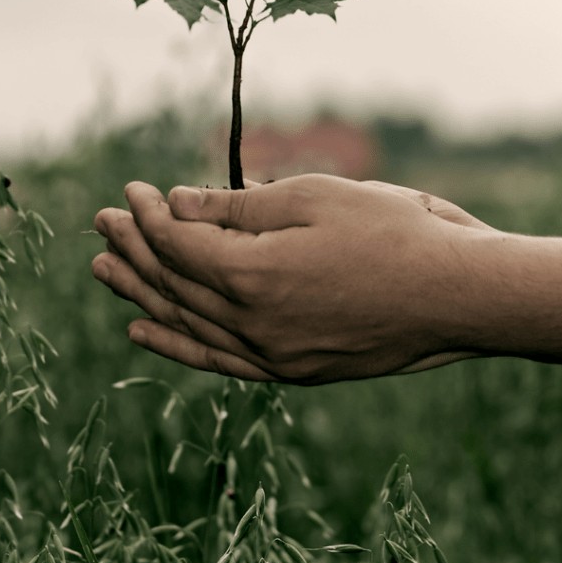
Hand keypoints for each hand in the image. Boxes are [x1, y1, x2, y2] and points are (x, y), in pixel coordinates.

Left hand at [92, 175, 496, 383]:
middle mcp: (253, 324)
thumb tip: (177, 203)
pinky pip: (218, 360)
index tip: (136, 191)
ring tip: (104, 271)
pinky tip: (143, 330)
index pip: (178, 244)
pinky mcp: (294, 371)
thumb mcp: (318, 198)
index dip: (150, 215)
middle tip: (102, 223)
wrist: (459, 296)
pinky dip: (177, 344)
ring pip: (187, 322)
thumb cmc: (399, 232)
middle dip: (134, 249)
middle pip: (173, 284)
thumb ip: (240, 205)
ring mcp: (273, 355)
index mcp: (254, 274)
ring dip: (141, 293)